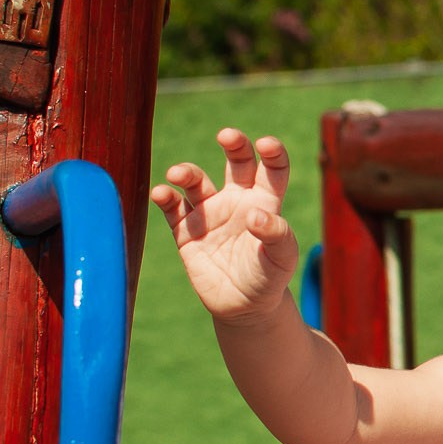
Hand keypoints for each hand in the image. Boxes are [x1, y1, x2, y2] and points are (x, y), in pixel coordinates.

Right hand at [150, 128, 298, 323]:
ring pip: (196, 183)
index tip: (266, 144)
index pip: (272, 169)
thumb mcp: (281, 259)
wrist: (244, 308)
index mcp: (265, 202)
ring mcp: (209, 214)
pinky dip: (165, 198)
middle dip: (234, 145)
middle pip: (236, 162)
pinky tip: (161, 194)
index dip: (272, 153)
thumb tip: (256, 215)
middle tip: (227, 135)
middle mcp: (237, 201)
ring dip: (187, 173)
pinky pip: (172, 209)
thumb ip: (275, 236)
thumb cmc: (269, 279)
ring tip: (179, 174)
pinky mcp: (186, 232)